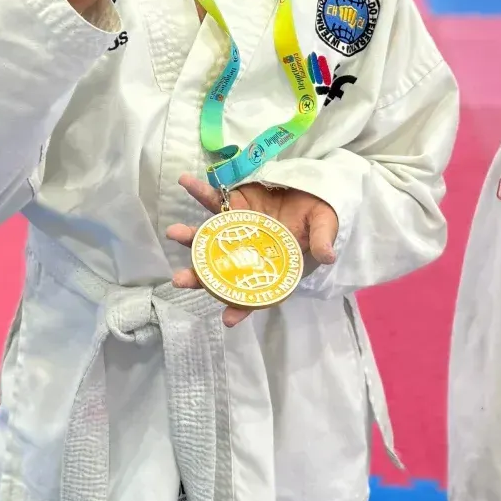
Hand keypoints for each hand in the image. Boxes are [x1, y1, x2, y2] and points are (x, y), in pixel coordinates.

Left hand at [166, 173, 337, 326]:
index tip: (227, 319)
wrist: (313, 187)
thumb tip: (327, 255)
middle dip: (199, 277)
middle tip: (179, 280)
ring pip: (210, 238)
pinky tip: (186, 181)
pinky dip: (199, 191)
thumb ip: (321, 240)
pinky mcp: (234, 205)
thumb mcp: (325, 225)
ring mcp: (238, 230)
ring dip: (191, 236)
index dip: (242, 307)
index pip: (255, 293)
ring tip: (173, 232)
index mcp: (271, 266)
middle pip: (221, 270)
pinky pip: (214, 200)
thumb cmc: (320, 214)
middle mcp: (249, 252)